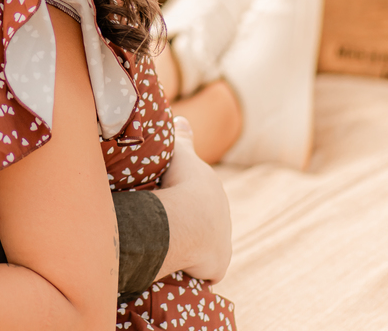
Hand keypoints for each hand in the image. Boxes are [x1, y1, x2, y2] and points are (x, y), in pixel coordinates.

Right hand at [154, 116, 232, 282]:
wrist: (190, 217)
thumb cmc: (183, 182)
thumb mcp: (181, 154)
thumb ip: (183, 138)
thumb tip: (181, 118)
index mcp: (214, 195)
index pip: (202, 199)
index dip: (188, 200)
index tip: (171, 200)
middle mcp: (223, 219)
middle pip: (204, 223)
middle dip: (189, 223)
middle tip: (164, 223)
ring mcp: (221, 244)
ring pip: (204, 247)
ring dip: (190, 247)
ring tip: (167, 246)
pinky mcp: (216, 266)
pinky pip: (203, 269)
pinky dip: (192, 269)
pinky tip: (176, 267)